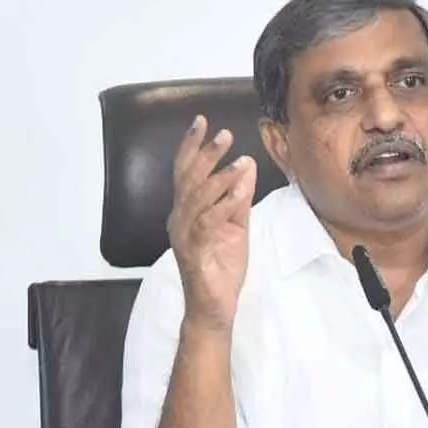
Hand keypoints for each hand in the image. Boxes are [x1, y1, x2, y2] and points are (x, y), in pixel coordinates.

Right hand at [167, 115, 256, 332]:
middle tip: (224, 135)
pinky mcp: (194, 251)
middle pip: (189, 179)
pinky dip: (224, 205)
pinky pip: (208, 223)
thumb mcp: (237, 225)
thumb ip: (240, 197)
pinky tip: (240, 192)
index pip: (186, 172)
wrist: (214, 306)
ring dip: (220, 178)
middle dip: (206, 154)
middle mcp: (180, 219)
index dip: (192, 146)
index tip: (201, 121)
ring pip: (198, 198)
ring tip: (240, 161)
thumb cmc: (222, 266)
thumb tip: (247, 165)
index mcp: (187, 210)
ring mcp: (184, 235)